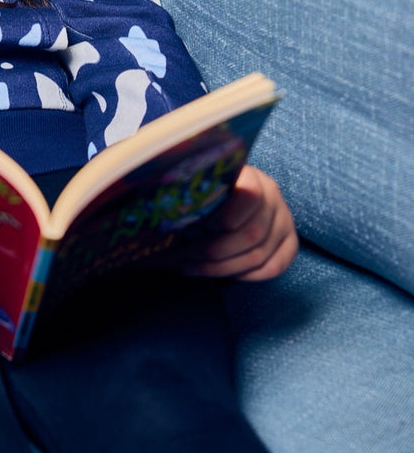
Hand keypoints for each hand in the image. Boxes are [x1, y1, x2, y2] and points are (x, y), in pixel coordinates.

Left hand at [180, 165, 298, 280]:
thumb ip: (194, 197)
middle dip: (214, 251)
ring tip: (192, 267)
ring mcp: (285, 220)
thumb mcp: (203, 184)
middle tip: (185, 256)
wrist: (237, 186)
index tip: (201, 225)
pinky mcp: (290, 242)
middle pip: (251, 234)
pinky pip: (273, 267)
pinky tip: (222, 273)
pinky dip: (246, 275)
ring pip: (258, 255)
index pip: (248, 196)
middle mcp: (274, 197)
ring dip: (222, 268)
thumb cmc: (210, 187)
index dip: (225, 217)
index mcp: (252, 177)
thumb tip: (162, 220)